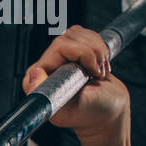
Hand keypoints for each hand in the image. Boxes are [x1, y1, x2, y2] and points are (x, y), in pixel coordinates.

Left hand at [23, 26, 129, 141]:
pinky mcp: (69, 51)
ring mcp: (56, 59)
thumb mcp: (72, 108)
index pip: (60, 47)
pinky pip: (83, 34)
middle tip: (97, 74)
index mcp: (38, 83)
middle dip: (92, 52)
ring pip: (77, 33)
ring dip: (97, 50)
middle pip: (69, 38)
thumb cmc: (93, 112)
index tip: (91, 72)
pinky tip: (98, 66)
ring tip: (98, 73)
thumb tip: (35, 72)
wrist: (110, 108)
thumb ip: (53, 96)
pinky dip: (98, 47)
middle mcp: (43, 70)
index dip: (82, 53)